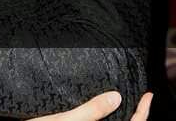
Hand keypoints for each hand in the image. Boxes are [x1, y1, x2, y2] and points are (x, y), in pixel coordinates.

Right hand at [30, 92, 151, 120]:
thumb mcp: (65, 119)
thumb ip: (92, 111)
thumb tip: (116, 97)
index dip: (144, 112)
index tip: (148, 96)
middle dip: (134, 114)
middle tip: (137, 96)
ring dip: (118, 116)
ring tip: (120, 99)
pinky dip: (104, 118)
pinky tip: (99, 108)